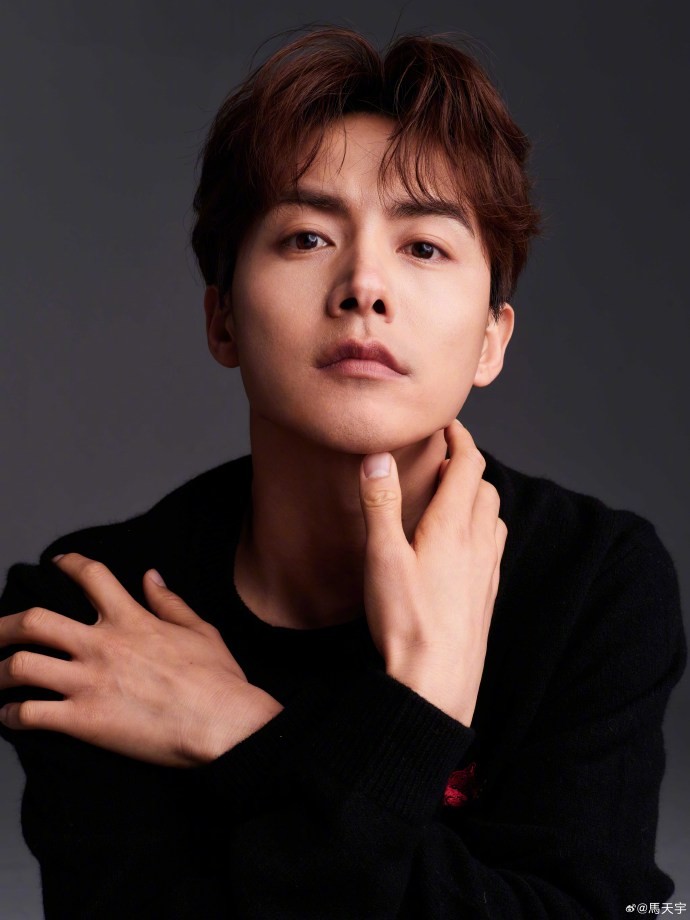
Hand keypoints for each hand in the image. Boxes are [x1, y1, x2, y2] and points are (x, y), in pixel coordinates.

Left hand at [0, 554, 282, 765]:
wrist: (221, 723)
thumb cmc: (217, 679)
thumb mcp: (199, 630)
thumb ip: (170, 602)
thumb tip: (151, 576)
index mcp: (131, 619)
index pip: (90, 577)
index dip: (68, 564)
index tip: (55, 563)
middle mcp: (102, 644)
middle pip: (34, 621)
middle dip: (5, 624)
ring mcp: (88, 682)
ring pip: (21, 667)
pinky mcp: (83, 721)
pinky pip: (30, 714)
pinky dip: (11, 715)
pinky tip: (9, 716)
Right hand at [358, 419, 507, 725]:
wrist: (436, 684)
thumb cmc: (406, 623)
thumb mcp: (382, 558)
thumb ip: (380, 503)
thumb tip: (377, 455)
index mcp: (452, 527)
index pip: (468, 465)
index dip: (461, 437)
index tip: (448, 424)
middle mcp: (477, 543)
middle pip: (483, 486)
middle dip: (466, 463)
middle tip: (441, 458)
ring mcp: (486, 570)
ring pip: (492, 516)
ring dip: (476, 495)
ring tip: (451, 496)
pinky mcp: (487, 594)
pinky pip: (493, 546)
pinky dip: (481, 527)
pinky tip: (463, 544)